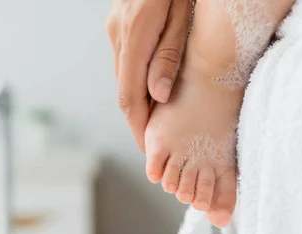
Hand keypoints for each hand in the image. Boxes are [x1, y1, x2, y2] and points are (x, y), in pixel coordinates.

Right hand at [106, 0, 191, 151]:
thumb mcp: (186, 15)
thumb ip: (170, 55)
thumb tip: (158, 97)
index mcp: (135, 31)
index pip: (129, 96)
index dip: (139, 128)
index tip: (150, 151)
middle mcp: (118, 32)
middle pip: (124, 91)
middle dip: (139, 123)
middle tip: (156, 147)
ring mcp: (116, 28)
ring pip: (124, 78)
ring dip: (139, 106)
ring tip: (157, 130)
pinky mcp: (121, 25)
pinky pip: (127, 64)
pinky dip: (138, 85)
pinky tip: (153, 97)